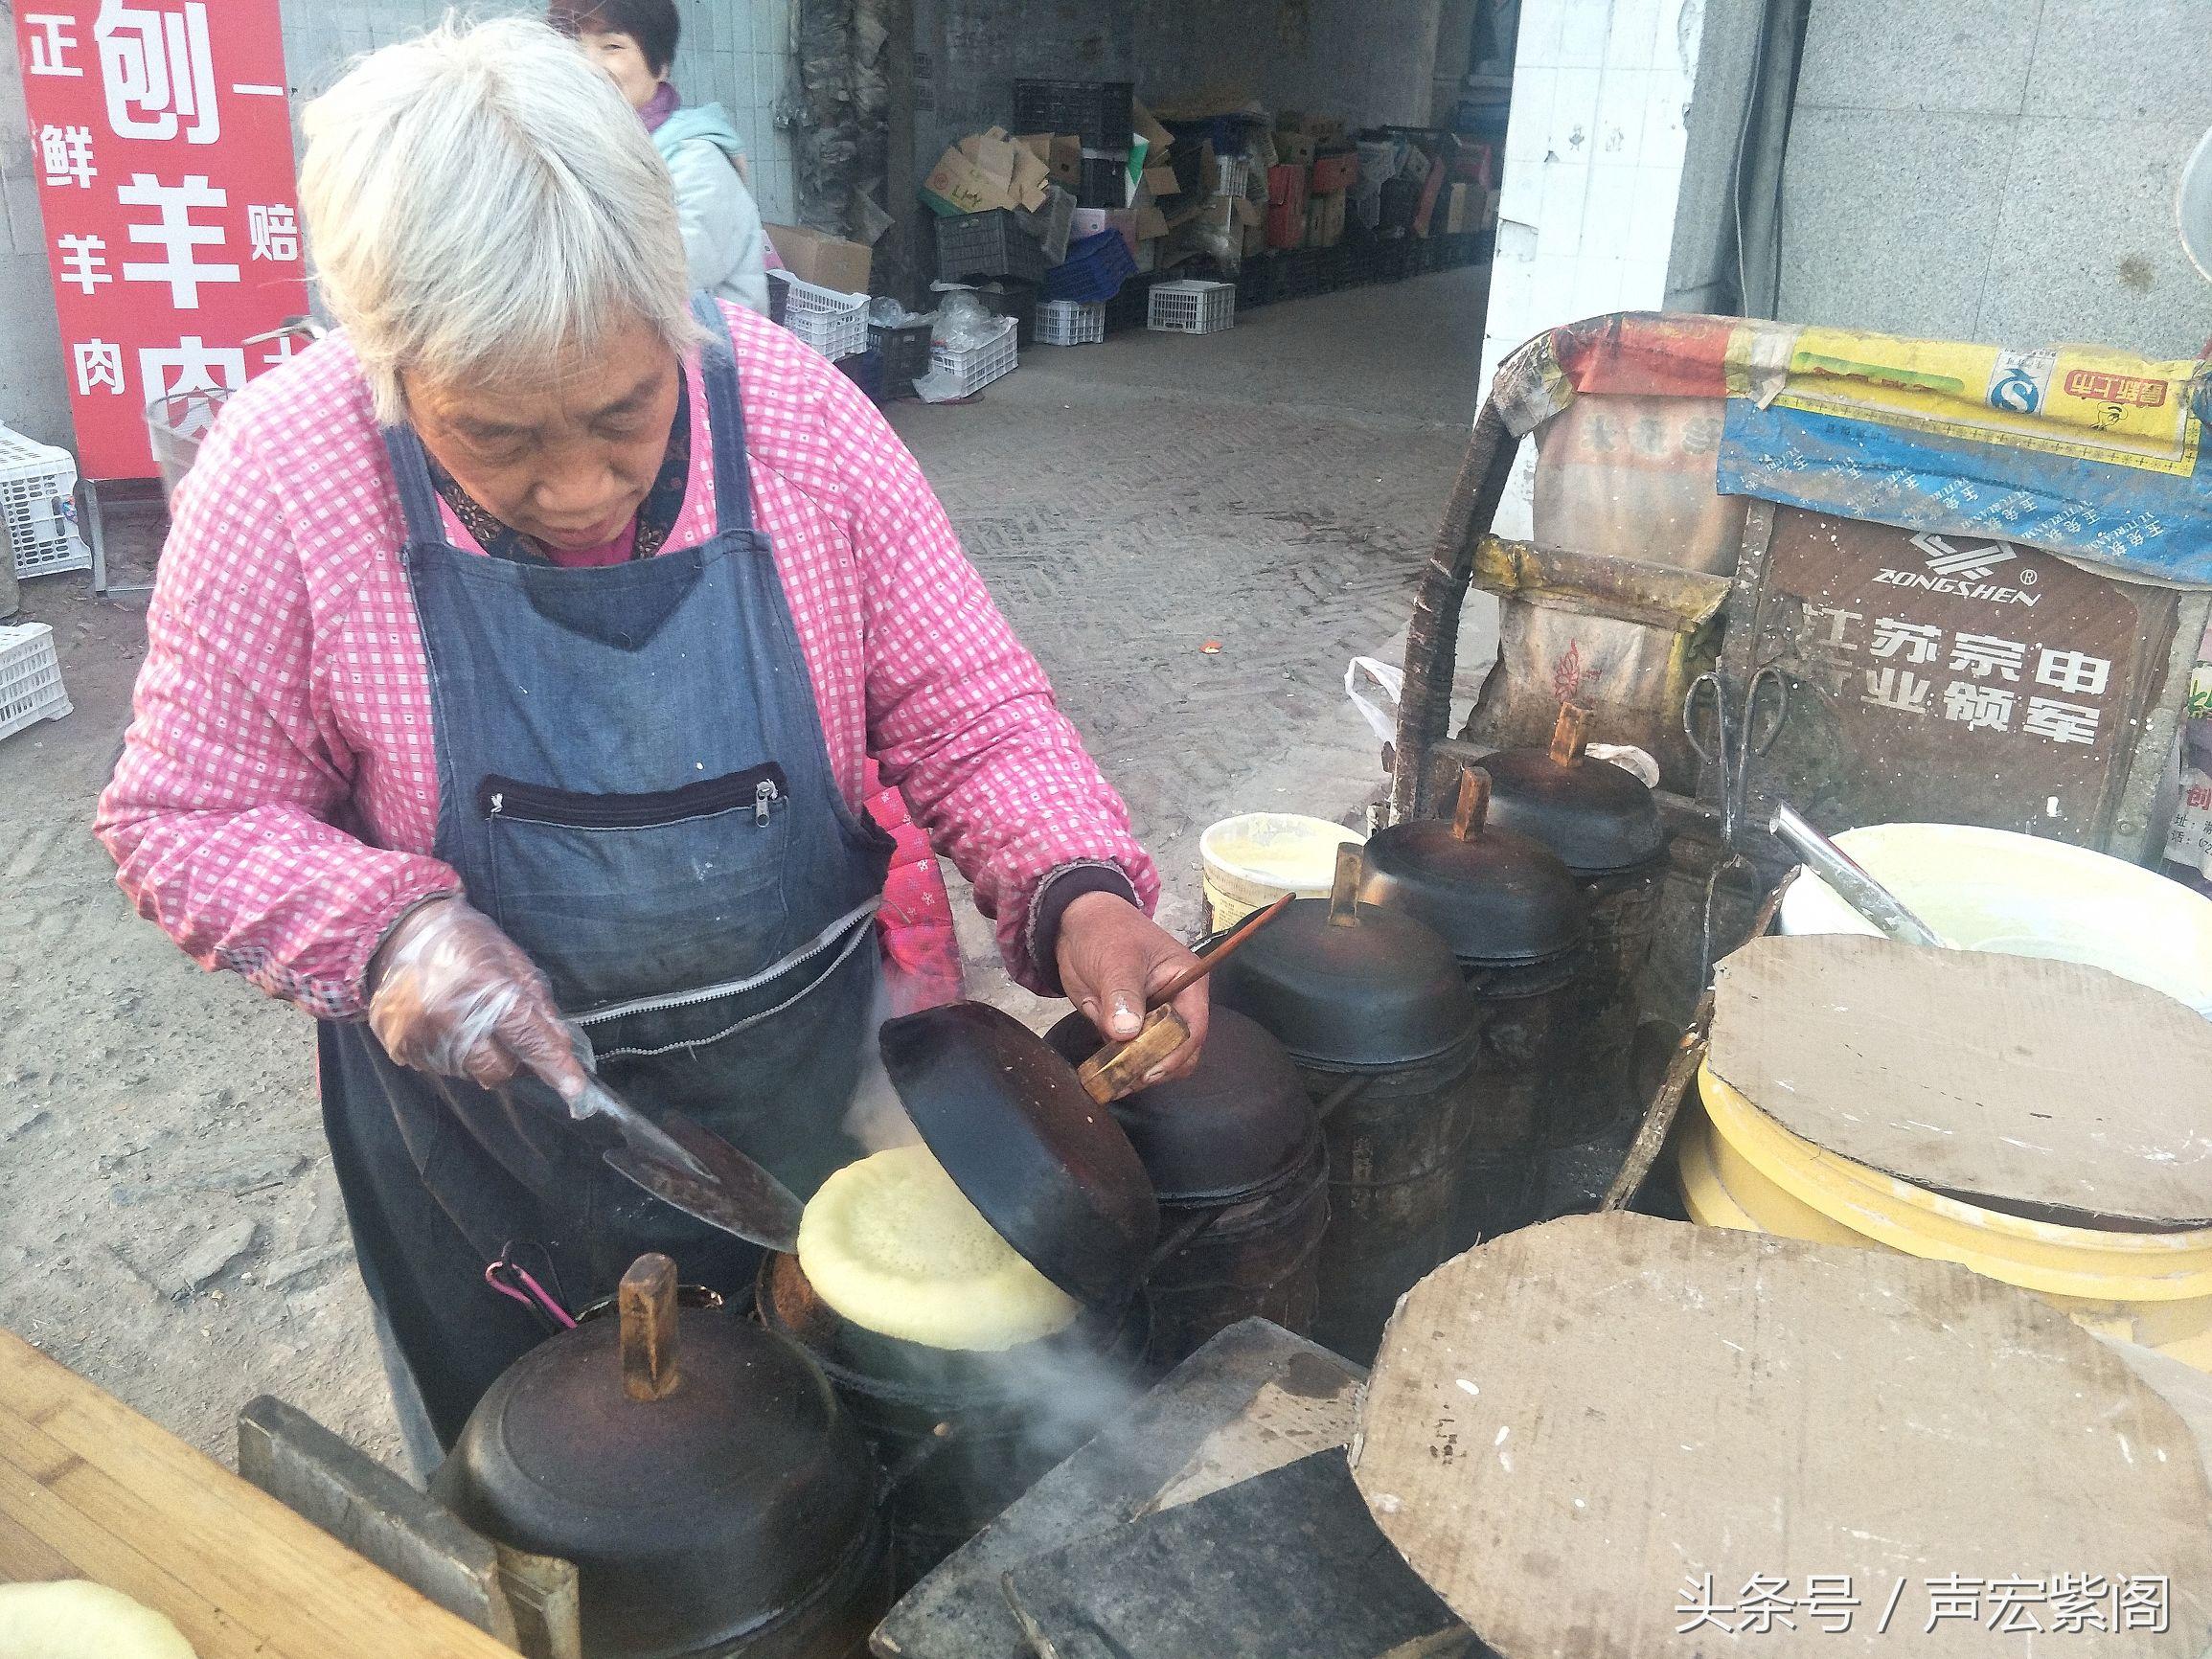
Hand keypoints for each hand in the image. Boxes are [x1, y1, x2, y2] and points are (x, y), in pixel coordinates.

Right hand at [366, 897, 587, 1098]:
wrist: (396, 931)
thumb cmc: (463, 940)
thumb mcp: (510, 958)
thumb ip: (537, 1004)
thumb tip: (560, 1045)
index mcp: (483, 988)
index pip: (527, 1038)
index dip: (554, 1066)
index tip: (575, 1089)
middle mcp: (449, 1017)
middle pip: (497, 1070)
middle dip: (511, 1061)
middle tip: (507, 1036)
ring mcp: (420, 1035)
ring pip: (468, 1073)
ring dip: (479, 1056)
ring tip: (469, 1021)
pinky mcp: (398, 1046)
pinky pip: (439, 1067)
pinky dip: (451, 1053)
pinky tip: (445, 1025)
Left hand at [1054, 891, 1209, 1085]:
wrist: (1075, 926)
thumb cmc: (1106, 932)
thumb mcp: (1116, 959)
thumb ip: (1123, 995)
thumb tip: (1126, 1032)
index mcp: (1188, 982)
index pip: (1194, 1026)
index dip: (1176, 1052)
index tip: (1149, 1071)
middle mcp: (1177, 1005)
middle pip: (1181, 1050)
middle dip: (1156, 1067)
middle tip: (1126, 1078)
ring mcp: (1154, 1019)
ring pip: (1157, 1058)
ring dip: (1136, 1072)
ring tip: (1109, 1079)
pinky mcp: (1130, 1029)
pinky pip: (1131, 1057)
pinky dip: (1119, 1068)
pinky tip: (1101, 1072)